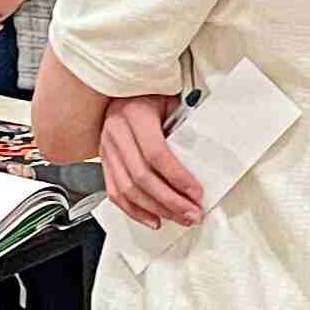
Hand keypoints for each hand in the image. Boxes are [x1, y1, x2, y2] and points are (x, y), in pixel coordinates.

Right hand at [99, 95, 205, 230]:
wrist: (125, 90)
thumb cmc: (151, 95)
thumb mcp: (171, 104)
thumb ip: (183, 128)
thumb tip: (205, 160)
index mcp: (135, 114)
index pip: (156, 154)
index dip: (178, 177)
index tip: (196, 193)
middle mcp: (116, 131)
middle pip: (142, 177)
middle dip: (170, 201)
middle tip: (192, 213)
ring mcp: (106, 148)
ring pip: (127, 190)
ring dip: (156, 210)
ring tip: (179, 218)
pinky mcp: (103, 161)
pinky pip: (115, 193)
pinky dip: (134, 211)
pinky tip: (154, 219)